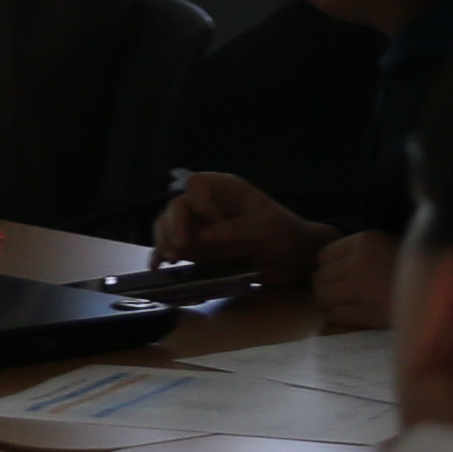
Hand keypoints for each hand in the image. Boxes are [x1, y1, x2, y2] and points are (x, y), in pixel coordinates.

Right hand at [153, 173, 328, 286]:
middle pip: (176, 205)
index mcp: (225, 190)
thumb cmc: (285, 234)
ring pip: (168, 227)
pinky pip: (173, 249)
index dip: (198, 201)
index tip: (211, 221)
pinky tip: (158, 268)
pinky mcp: (198, 251)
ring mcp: (200, 229)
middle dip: (174, 225)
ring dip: (164, 241)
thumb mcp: (267, 227)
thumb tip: (205, 236)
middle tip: (180, 248)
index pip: (196, 183)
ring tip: (172, 259)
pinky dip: (161, 257)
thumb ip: (237, 229)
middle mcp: (207, 206)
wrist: (294, 260)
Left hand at [312, 230, 399, 333]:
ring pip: (323, 297)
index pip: (323, 256)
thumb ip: (357, 249)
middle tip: (338, 291)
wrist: (435, 293)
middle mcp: (357, 263)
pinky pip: (335, 315)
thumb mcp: (383, 243)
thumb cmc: (408, 268)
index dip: (328, 266)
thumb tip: (325, 262)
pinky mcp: (363, 313)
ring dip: (329, 302)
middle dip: (326, 285)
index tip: (338, 274)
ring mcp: (358, 289)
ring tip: (343, 303)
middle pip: (319, 277)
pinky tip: (353, 313)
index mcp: (363, 242)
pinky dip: (339, 316)